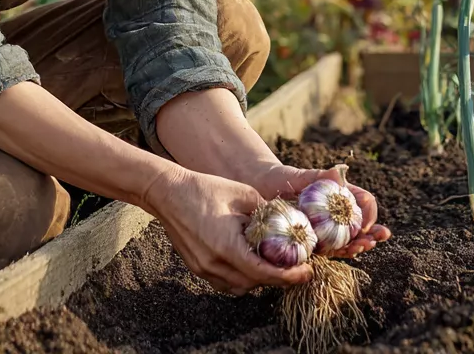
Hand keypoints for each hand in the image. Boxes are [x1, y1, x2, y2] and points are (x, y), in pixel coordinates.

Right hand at [140, 164, 313, 295]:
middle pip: (254, 283)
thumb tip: (283, 220)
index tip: (307, 272)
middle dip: (277, 278)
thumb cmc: (203, 188)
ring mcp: (203, 268)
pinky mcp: (196, 266)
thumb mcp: (243, 193)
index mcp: (227, 247)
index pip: (264, 273)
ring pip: (239, 286)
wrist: (166, 191)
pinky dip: (241, 276)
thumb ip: (265, 210)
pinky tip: (249, 262)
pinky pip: (225, 281)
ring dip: (258, 279)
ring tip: (274, 265)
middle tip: (296, 267)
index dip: (289, 276)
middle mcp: (214, 263)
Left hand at [245, 163, 390, 258]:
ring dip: (358, 245)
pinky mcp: (312, 242)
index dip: (369, 212)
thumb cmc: (280, 179)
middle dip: (371, 233)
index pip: (363, 202)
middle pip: (359, 225)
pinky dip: (339, 252)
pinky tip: (346, 253)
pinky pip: (328, 249)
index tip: (366, 221)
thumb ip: (318, 176)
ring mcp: (325, 229)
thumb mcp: (299, 176)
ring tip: (363, 247)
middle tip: (376, 239)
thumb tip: (337, 172)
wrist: (258, 191)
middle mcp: (334, 213)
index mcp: (338, 194)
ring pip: (347, 239)